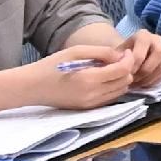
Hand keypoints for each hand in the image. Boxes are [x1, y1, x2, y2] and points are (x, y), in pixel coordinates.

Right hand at [19, 48, 145, 111]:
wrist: (33, 87)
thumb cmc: (51, 65)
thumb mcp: (76, 51)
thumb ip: (101, 52)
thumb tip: (121, 56)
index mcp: (89, 79)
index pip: (122, 70)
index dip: (128, 59)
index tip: (125, 52)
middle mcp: (92, 95)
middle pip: (125, 82)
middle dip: (126, 69)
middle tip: (117, 59)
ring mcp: (91, 104)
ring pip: (120, 92)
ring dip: (120, 79)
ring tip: (110, 68)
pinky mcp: (88, 109)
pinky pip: (110, 98)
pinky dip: (112, 88)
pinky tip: (103, 78)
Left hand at [89, 29, 160, 88]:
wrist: (129, 54)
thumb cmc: (121, 54)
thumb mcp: (115, 54)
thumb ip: (115, 59)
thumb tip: (117, 66)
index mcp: (143, 35)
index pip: (140, 55)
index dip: (132, 68)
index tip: (125, 75)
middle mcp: (156, 39)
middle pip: (156, 57)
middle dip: (144, 73)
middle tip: (133, 81)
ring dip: (149, 78)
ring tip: (137, 84)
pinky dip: (155, 81)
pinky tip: (144, 84)